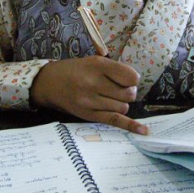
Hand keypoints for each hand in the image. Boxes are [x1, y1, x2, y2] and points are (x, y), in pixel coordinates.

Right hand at [30, 56, 147, 134]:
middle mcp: (94, 83)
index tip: (125, 79)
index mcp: (98, 65)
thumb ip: (114, 69)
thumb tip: (135, 83)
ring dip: (121, 103)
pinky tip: (144, 131)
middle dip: (128, 92)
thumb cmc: (75, 70)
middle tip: (117, 89)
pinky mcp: (89, 115)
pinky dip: (131, 126)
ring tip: (108, 98)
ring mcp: (90, 101)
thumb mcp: (94, 61)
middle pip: (129, 94)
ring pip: (123, 107)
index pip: (130, 77)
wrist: (49, 83)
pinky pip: (115, 121)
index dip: (132, 79)